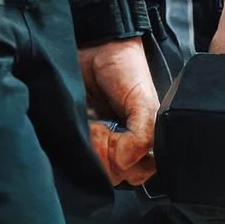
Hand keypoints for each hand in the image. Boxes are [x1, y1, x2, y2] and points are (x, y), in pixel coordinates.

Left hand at [79, 36, 158, 186]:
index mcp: (147, 140)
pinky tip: (84, 129)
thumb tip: (125, 162)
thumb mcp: (145, 100)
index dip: (129, 164)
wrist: (95, 47)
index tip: (119, 141)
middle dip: (108, 156)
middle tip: (103, 130)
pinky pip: (78, 159)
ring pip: (98, 172)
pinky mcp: (80, 138)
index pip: (142, 173)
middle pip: (118, 176)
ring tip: (93, 127)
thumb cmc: (126, 68)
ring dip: (93, 152)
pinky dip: (78, 148)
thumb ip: (145, 134)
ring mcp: (101, 144)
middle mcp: (124, 146)